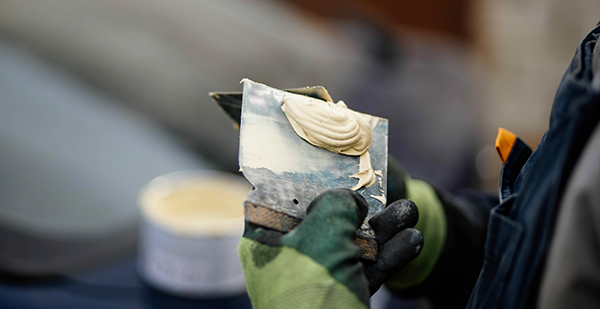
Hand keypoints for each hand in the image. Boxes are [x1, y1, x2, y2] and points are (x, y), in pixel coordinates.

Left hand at [238, 189, 421, 307]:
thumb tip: (349, 200)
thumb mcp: (323, 236)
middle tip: (381, 185)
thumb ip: (335, 205)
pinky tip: (413, 239)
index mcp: (267, 241)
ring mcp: (318, 279)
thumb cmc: (314, 292)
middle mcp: (290, 258)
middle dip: (359, 204)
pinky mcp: (344, 296)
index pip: (279, 198)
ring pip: (352, 245)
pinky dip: (390, 256)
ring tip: (411, 210)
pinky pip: (368, 270)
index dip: (303, 176)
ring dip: (383, 227)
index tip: (328, 160)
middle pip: (325, 219)